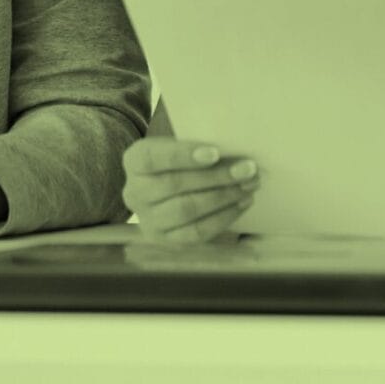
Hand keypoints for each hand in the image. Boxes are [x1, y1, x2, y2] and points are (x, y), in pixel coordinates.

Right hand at [121, 138, 257, 240]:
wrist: (170, 186)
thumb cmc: (184, 157)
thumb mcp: (182, 143)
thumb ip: (200, 145)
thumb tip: (236, 153)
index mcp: (135, 161)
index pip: (153, 157)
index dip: (183, 155)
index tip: (215, 152)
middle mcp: (134, 192)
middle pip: (174, 185)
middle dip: (216, 177)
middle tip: (248, 169)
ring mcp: (148, 220)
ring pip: (186, 210)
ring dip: (223, 197)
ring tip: (249, 185)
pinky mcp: (166, 240)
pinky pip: (196, 232)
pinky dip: (223, 218)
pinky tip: (242, 203)